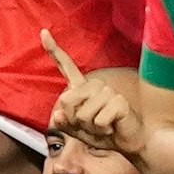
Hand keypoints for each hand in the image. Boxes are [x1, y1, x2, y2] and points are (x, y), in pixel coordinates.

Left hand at [44, 29, 147, 155]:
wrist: (129, 143)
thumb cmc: (103, 134)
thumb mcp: (78, 130)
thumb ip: (66, 123)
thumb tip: (58, 115)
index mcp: (82, 88)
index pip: (65, 65)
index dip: (53, 49)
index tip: (43, 31)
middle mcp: (94, 85)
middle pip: (65, 102)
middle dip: (75, 121)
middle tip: (93, 125)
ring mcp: (107, 91)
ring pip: (82, 114)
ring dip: (90, 128)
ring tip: (103, 126)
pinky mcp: (119, 100)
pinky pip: (97, 120)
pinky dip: (101, 130)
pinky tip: (112, 127)